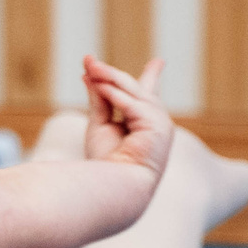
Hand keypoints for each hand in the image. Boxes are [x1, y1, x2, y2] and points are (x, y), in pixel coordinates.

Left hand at [81, 55, 172, 180]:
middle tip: (89, 61)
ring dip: (108, 78)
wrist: (116, 186)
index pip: (148, 95)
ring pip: (132, 91)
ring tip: (90, 67)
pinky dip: (114, 95)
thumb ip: (98, 98)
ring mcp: (159, 122)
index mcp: (144, 123)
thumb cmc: (106, 162)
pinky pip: (132, 104)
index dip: (152, 76)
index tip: (159, 62)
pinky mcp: (157, 125)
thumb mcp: (100, 123)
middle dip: (110, 74)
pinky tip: (100, 87)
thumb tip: (88, 74)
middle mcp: (155, 121)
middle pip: (134, 89)